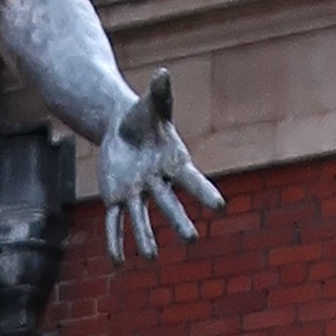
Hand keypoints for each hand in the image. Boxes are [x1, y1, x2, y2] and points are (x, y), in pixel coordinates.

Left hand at [99, 75, 219, 262]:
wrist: (120, 126)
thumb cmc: (143, 115)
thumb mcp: (153, 103)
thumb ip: (160, 93)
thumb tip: (162, 74)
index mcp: (173, 163)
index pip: (191, 180)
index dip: (204, 193)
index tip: (220, 207)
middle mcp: (157, 183)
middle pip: (169, 204)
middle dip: (179, 221)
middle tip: (191, 239)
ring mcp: (137, 193)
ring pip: (141, 219)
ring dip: (145, 238)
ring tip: (150, 257)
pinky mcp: (116, 198)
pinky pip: (115, 222)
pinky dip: (115, 240)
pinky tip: (116, 260)